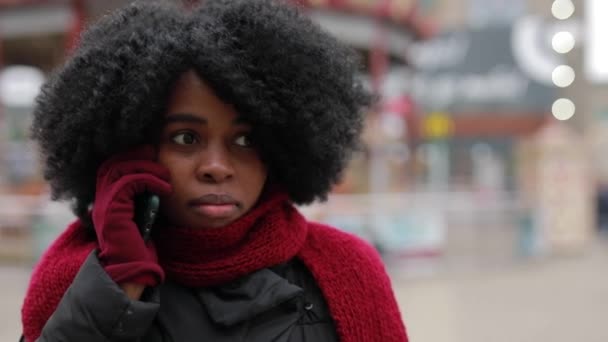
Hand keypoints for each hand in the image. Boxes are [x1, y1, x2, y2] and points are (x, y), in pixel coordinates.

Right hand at [93, 146, 171, 287]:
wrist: (132, 271)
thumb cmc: (141, 247)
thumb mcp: (144, 216)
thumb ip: (145, 199)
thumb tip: (159, 182)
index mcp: (109, 199)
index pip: (113, 166)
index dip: (130, 156)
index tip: (151, 154)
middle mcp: (102, 199)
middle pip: (113, 162)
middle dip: (136, 155)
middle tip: (156, 154)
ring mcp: (106, 204)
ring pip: (120, 169)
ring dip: (146, 166)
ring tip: (165, 175)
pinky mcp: (114, 210)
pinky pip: (129, 182)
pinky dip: (149, 180)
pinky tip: (165, 188)